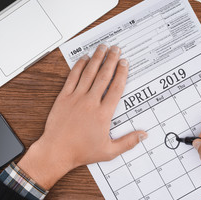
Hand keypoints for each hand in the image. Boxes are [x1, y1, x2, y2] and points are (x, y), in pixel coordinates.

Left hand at [18, 45, 146, 189]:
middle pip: (104, 76)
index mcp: (103, 114)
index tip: (125, 63)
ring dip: (97, 58)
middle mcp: (90, 102)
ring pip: (89, 73)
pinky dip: (79, 66)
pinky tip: (84, 58)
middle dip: (111, 60)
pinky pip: (73, 77)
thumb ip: (128, 142)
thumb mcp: (109, 151)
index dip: (122, 73)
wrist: (57, 151)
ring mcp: (76, 98)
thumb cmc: (81, 151)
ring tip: (103, 47)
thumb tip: (144, 135)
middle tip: (116, 48)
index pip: (116, 88)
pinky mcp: (64, 97)